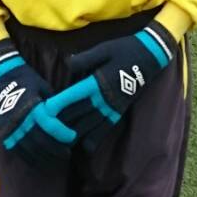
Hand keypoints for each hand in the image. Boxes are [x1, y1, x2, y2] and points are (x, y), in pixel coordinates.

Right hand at [0, 39, 77, 168]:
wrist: (1, 77)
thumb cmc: (26, 80)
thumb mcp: (44, 88)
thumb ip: (53, 105)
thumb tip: (67, 118)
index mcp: (33, 107)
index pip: (51, 126)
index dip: (64, 134)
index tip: (73, 137)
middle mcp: (21, 120)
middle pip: (42, 142)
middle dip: (57, 150)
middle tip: (67, 153)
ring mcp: (11, 128)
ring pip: (30, 149)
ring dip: (45, 157)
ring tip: (56, 160)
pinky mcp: (4, 132)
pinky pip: (17, 150)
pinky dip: (29, 158)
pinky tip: (39, 162)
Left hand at [46, 21, 176, 152]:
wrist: (150, 56)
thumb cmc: (125, 49)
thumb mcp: (104, 49)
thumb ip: (85, 58)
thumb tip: (67, 63)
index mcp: (99, 80)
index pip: (75, 94)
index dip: (60, 102)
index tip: (46, 109)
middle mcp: (105, 96)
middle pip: (80, 112)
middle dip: (62, 121)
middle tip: (46, 130)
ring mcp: (114, 105)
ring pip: (92, 124)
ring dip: (76, 132)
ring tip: (61, 141)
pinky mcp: (121, 109)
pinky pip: (107, 127)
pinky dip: (96, 137)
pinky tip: (86, 147)